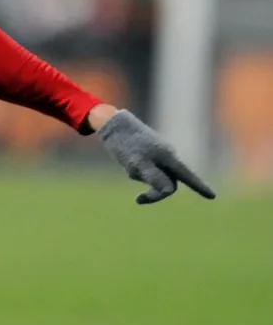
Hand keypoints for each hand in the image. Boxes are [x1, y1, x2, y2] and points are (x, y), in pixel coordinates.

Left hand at [96, 109, 216, 204]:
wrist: (113, 124)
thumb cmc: (125, 144)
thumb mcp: (137, 162)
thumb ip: (153, 177)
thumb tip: (169, 190)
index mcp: (167, 157)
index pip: (187, 176)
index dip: (199, 187)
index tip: (213, 196)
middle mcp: (166, 156)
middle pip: (169, 183)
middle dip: (155, 193)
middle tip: (139, 199)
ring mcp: (158, 155)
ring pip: (155, 178)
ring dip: (142, 179)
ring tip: (128, 166)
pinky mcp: (148, 154)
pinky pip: (146, 171)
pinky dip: (136, 172)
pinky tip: (126, 161)